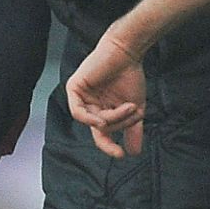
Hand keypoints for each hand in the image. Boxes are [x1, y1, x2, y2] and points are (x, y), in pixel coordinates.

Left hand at [66, 27, 147, 156]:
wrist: (127, 53)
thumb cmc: (130, 76)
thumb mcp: (135, 109)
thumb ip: (133, 131)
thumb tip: (135, 152)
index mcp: (102, 111)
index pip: (102, 135)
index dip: (110, 147)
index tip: (121, 155)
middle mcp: (90, 106)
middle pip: (99, 130)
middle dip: (118, 125)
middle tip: (132, 116)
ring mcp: (81, 98)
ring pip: (93, 122)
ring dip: (112, 118)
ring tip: (127, 107)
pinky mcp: (74, 89)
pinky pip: (77, 112)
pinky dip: (90, 118)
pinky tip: (102, 117)